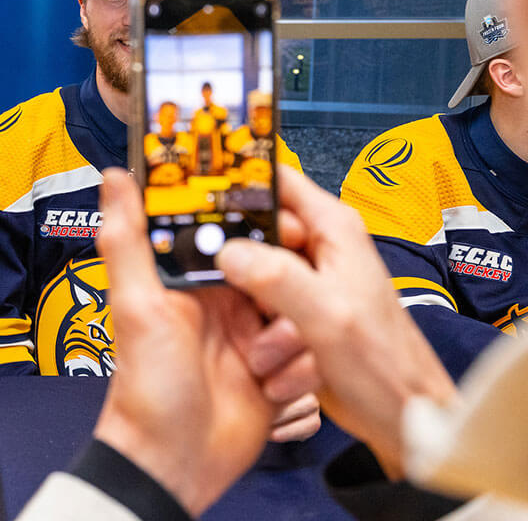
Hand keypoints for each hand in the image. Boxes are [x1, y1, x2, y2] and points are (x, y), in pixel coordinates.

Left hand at [92, 168, 289, 515]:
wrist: (173, 460)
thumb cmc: (145, 387)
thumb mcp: (136, 305)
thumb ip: (128, 238)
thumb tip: (115, 178)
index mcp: (192, 278)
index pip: (235, 231)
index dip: (262, 223)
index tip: (282, 223)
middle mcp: (227, 301)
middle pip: (282, 267)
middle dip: (291, 287)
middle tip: (275, 310)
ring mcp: (256, 336)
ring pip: (307, 311)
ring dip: (294, 338)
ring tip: (260, 363)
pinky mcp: (279, 371)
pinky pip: (313, 354)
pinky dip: (301, 371)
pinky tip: (272, 387)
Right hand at [217, 165, 455, 473]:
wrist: (401, 416)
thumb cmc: (384, 366)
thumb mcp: (328, 316)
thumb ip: (277, 278)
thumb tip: (228, 252)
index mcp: (333, 229)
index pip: (274, 180)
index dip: (234, 182)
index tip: (193, 193)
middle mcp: (318, 247)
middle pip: (252, 228)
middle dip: (233, 257)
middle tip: (221, 284)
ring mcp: (305, 280)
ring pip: (248, 270)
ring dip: (246, 302)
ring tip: (273, 338)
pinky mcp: (295, 310)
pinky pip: (255, 303)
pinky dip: (254, 325)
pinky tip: (270, 353)